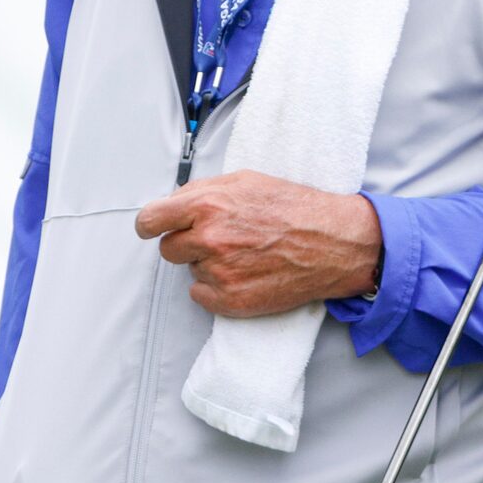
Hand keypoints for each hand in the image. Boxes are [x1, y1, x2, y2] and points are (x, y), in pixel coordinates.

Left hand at [133, 171, 382, 317]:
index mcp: (207, 205)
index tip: (152, 228)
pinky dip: (215, 288)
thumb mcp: (246, 181)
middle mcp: (209, 239)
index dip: (149, 224)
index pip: (151, 219)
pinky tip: (243, 274)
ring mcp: (219, 272)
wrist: (332, 243)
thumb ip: (204, 191)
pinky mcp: (230, 301)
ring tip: (242, 254)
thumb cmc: (294, 208)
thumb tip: (174, 203)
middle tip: (215, 239)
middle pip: (168, 249)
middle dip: (185, 243)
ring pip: (190, 270)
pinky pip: (200, 295)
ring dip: (207, 263)